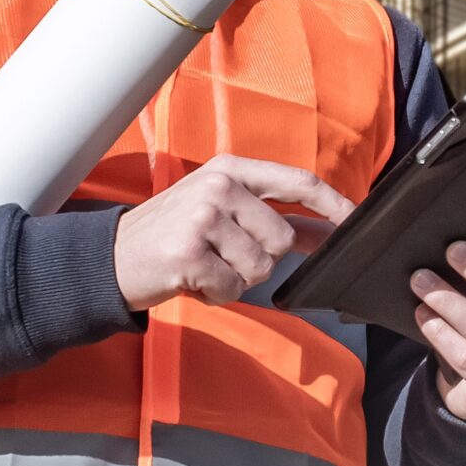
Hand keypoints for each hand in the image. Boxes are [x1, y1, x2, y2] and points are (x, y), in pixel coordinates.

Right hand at [114, 156, 352, 310]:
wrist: (109, 258)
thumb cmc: (173, 235)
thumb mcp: (222, 210)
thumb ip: (274, 216)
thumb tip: (332, 231)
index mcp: (232, 168)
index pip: (298, 180)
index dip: (333, 203)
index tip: (356, 222)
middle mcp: (220, 185)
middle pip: (283, 239)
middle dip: (260, 260)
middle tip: (222, 257)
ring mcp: (202, 218)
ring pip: (259, 268)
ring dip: (236, 280)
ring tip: (204, 267)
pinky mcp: (188, 253)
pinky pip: (231, 290)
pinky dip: (215, 296)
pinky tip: (190, 281)